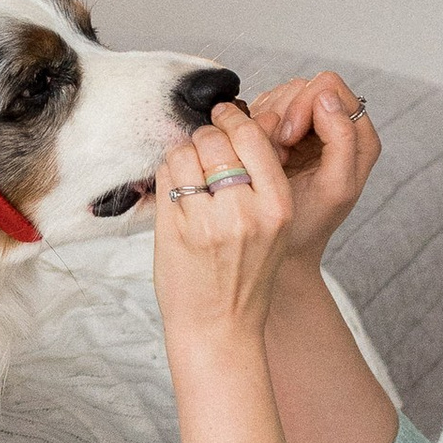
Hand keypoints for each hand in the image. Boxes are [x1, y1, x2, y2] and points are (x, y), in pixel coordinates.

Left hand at [151, 101, 297, 353]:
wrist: (220, 328)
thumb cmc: (245, 276)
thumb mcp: (273, 226)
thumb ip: (261, 179)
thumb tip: (244, 122)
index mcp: (277, 206)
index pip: (253, 137)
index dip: (233, 118)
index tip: (224, 114)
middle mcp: (246, 211)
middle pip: (215, 141)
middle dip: (204, 138)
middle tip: (202, 152)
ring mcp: (208, 221)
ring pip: (185, 154)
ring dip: (182, 157)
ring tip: (189, 180)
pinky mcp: (175, 229)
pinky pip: (165, 177)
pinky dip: (167, 177)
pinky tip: (176, 195)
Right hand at [236, 72, 379, 279]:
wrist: (279, 244)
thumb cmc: (308, 223)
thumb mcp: (336, 186)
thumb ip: (343, 139)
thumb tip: (327, 96)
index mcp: (358, 136)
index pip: (328, 87)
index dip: (303, 107)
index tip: (287, 139)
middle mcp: (336, 125)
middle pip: (302, 85)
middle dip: (282, 117)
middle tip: (276, 153)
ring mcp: (309, 126)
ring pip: (280, 95)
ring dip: (267, 125)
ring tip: (271, 159)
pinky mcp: (285, 130)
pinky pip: (264, 109)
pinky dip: (256, 128)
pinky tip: (263, 155)